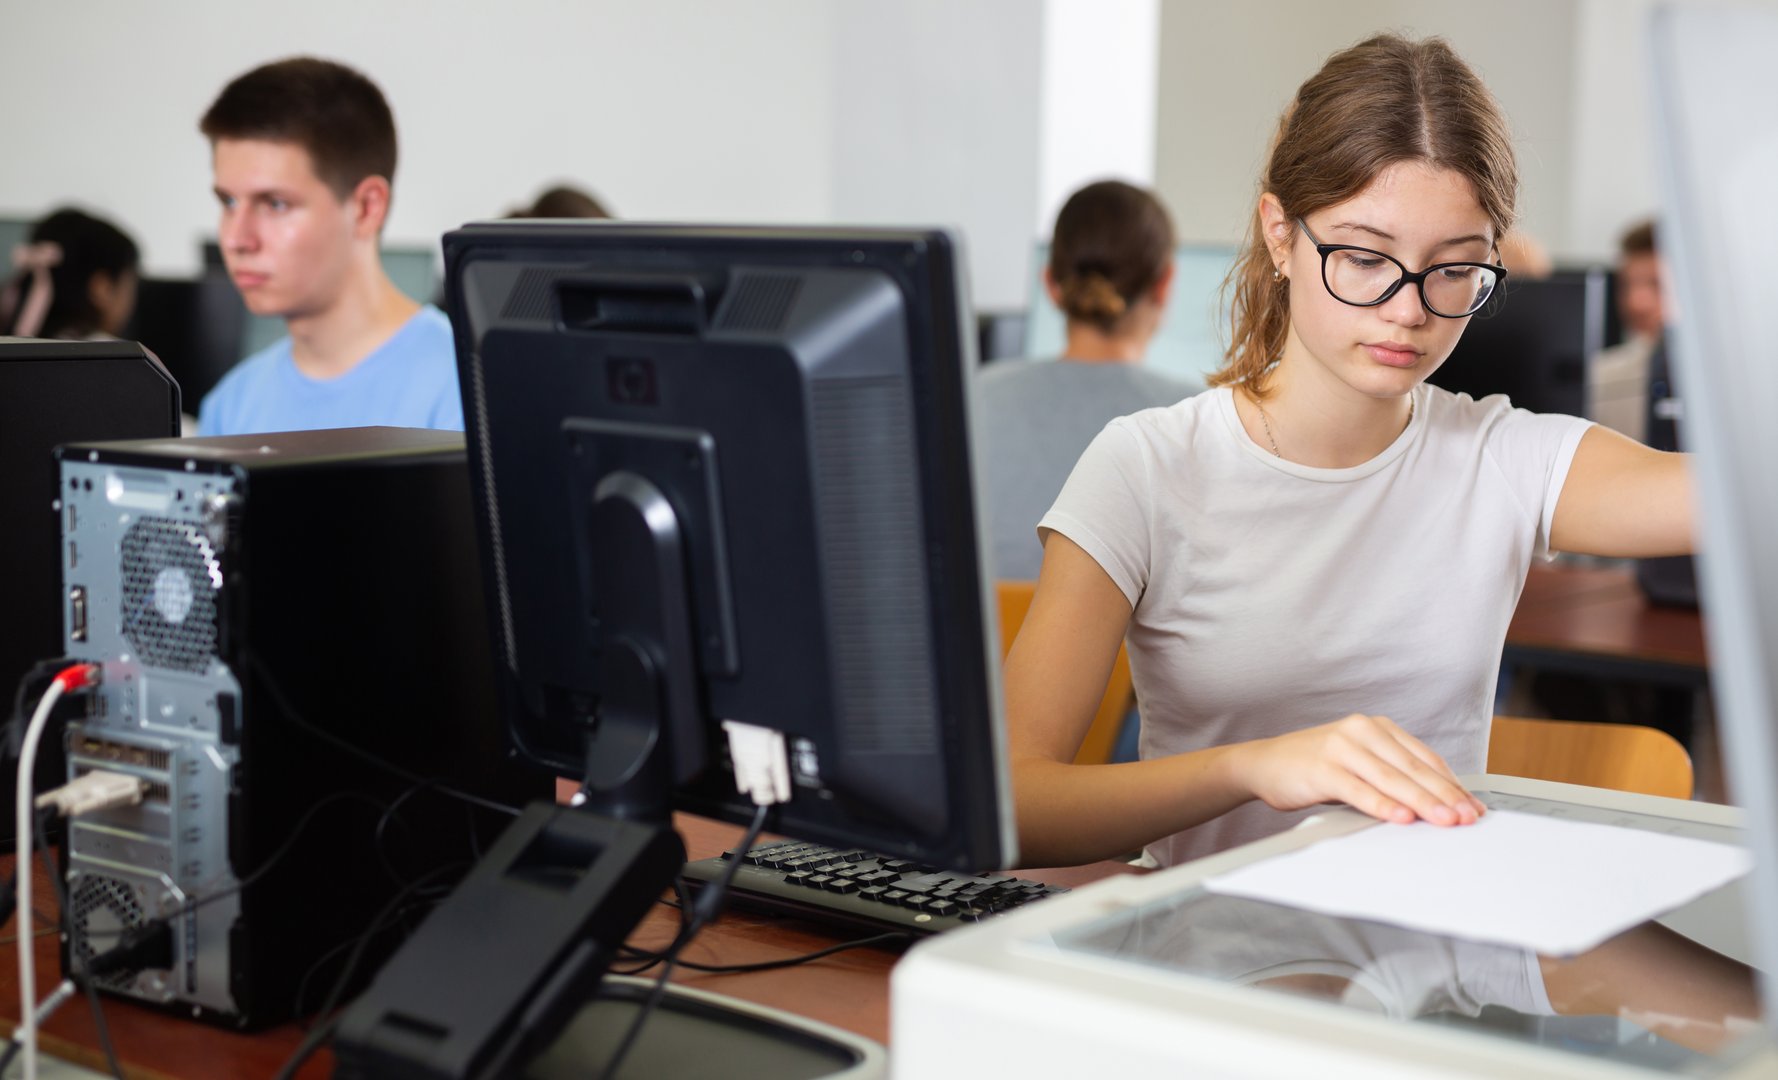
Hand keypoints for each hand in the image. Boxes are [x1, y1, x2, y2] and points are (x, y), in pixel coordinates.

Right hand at [1228, 714, 1485, 826]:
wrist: (1264, 763)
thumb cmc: (1315, 766)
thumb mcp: (1359, 763)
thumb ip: (1392, 775)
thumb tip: (1436, 803)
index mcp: (1377, 727)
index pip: (1425, 758)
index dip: (1452, 785)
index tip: (1472, 808)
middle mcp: (1362, 731)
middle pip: (1413, 768)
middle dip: (1445, 796)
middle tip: (1467, 818)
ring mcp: (1342, 747)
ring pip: (1391, 778)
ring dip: (1421, 802)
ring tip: (1443, 821)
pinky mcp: (1323, 768)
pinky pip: (1358, 789)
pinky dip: (1382, 804)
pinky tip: (1400, 817)